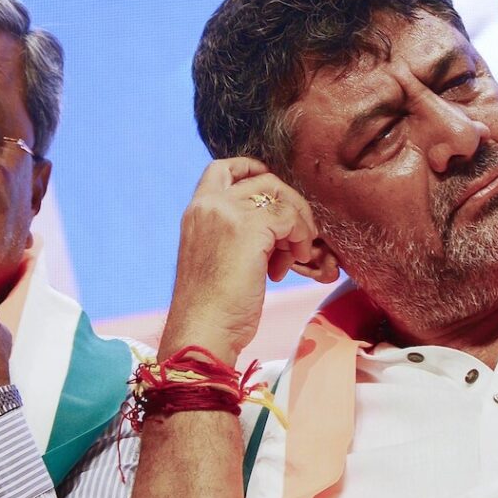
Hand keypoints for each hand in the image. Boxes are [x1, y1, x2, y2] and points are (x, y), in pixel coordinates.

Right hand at [162, 158, 338, 362]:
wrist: (203, 330)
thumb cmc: (213, 305)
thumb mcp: (216, 255)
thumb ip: (235, 230)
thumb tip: (278, 222)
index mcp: (197, 210)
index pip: (223, 167)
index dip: (254, 171)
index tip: (275, 196)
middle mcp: (209, 205)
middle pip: (264, 179)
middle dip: (288, 204)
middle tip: (294, 237)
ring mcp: (228, 213)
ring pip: (280, 196)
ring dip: (298, 224)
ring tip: (294, 255)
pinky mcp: (250, 229)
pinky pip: (290, 218)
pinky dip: (300, 238)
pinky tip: (291, 263)